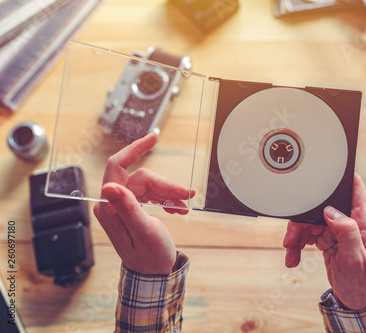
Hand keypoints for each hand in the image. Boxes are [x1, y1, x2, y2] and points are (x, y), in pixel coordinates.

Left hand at [93, 132, 193, 274]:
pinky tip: (178, 207)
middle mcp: (114, 202)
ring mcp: (124, 205)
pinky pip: (153, 194)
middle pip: (143, 178)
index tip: (154, 137)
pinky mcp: (134, 208)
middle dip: (166, 186)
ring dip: (170, 193)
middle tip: (188, 194)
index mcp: (111, 207)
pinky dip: (168, 198)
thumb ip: (128, 208)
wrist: (153, 274)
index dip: (135, 149)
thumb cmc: (149, 257)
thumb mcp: (143, 232)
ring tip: (184, 205)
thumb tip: (109, 186)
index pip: (118, 166)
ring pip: (150, 185)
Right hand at [283, 173, 365, 309]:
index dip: (340, 176)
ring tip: (290, 252)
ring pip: (310, 221)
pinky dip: (298, 245)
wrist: (357, 301)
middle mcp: (349, 221)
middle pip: (321, 206)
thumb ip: (347, 232)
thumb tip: (331, 211)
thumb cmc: (363, 282)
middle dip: (302, 220)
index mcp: (361, 220)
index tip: (321, 172)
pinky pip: (308, 235)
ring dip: (297, 235)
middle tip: (292, 237)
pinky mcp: (328, 239)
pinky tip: (293, 256)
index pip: (354, 188)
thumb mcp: (355, 259)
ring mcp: (337, 230)